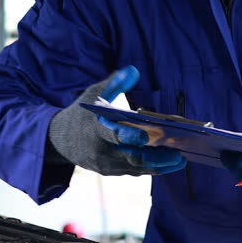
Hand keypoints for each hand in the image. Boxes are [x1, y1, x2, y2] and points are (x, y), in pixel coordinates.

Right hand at [48, 66, 186, 175]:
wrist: (60, 140)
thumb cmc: (81, 114)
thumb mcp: (93, 94)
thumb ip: (114, 83)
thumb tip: (134, 70)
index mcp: (95, 129)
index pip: (114, 134)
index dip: (130, 136)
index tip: (147, 136)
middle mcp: (101, 151)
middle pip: (133, 158)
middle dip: (158, 158)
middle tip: (179, 155)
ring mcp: (106, 165)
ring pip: (137, 168)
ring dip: (160, 165)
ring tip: (180, 159)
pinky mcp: (111, 172)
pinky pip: (134, 171)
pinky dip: (152, 167)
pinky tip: (169, 162)